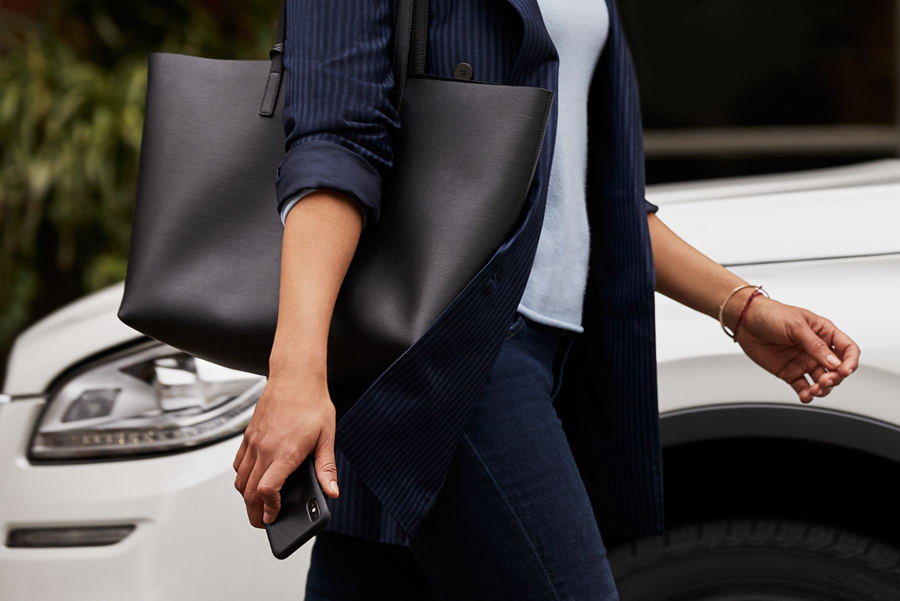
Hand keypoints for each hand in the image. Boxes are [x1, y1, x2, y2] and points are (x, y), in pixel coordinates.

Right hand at [232, 370, 338, 527]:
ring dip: (247, 497)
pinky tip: (254, 480)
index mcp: (285, 452)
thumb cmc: (312, 403)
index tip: (275, 518)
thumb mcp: (327, 436)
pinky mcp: (248, 435)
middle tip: (264, 521)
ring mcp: (254, 442)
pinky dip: (242, 478)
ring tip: (259, 505)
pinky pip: (238, 464)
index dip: (269, 509)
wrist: (295, 375)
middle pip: (249, 492)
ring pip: (240, 480)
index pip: (267, 491)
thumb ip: (326, 468)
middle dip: (255, 512)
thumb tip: (331, 491)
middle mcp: (265, 449)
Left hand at [734, 297, 859, 403]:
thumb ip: (815, 345)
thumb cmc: (771, 314)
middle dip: (835, 378)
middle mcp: (816, 349)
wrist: (745, 321)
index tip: (844, 370)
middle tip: (825, 380)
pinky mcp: (790, 372)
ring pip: (821, 381)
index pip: (848, 349)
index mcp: (824, 333)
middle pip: (836, 369)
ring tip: (814, 390)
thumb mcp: (796, 326)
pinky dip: (806, 394)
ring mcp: (803, 362)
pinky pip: (803, 387)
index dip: (850, 362)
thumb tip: (834, 362)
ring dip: (822, 389)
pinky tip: (805, 396)